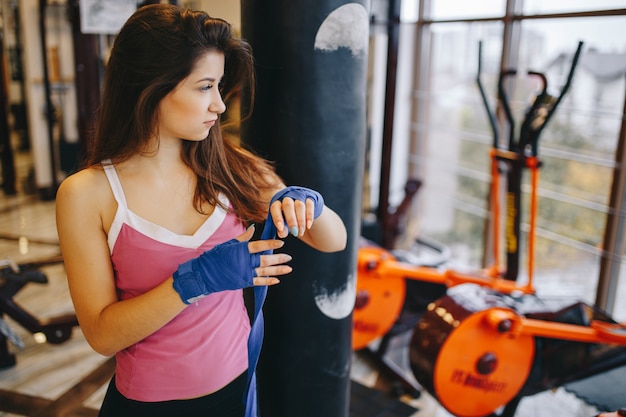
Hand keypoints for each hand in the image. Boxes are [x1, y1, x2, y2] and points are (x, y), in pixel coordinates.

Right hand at [172, 226, 291, 303]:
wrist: (204, 274)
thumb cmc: (215, 256)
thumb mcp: (228, 244)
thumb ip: (242, 237)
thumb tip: (253, 229)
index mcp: (240, 250)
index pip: (258, 246)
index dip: (270, 244)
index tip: (281, 243)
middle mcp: (244, 261)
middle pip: (265, 259)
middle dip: (278, 259)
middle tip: (289, 257)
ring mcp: (244, 272)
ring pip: (264, 271)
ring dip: (278, 270)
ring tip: (288, 268)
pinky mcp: (243, 281)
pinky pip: (258, 281)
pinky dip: (268, 281)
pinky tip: (277, 280)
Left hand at [269, 187, 323, 238]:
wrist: (304, 209)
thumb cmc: (290, 217)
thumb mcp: (284, 224)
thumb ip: (282, 229)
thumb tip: (282, 234)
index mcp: (278, 202)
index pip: (275, 207)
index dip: (277, 218)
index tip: (280, 228)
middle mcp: (288, 196)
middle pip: (288, 205)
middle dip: (291, 220)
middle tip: (294, 232)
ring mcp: (299, 196)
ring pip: (300, 206)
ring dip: (301, 221)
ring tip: (301, 232)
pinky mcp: (310, 197)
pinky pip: (310, 205)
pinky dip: (309, 217)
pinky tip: (308, 226)